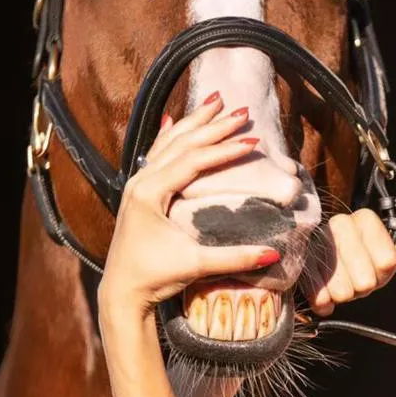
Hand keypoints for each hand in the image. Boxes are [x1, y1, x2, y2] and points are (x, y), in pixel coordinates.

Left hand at [97, 96, 279, 321]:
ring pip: (168, 143)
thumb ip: (236, 258)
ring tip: (215, 103)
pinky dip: (169, 134)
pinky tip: (174, 119)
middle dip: (213, 125)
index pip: (193, 161)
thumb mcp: (196, 265)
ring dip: (194, 123)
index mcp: (150, 193)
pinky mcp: (139, 191)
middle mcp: (141, 182)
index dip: (224, 150)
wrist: (122, 292)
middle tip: (241, 111)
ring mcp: (137, 184)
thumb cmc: (155, 277)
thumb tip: (273, 252)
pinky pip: (156, 153)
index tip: (251, 140)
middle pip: (181, 143)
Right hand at [301, 209, 395, 315]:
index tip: (376, 266)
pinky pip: (320, 296)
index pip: (388, 260)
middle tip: (357, 278)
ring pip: (344, 289)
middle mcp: (339, 224)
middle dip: (363, 284)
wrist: (312, 264)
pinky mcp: (297, 264)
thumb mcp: (382, 254)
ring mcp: (315, 243)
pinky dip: (325, 302)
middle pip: (366, 278)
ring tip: (341, 283)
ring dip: (345, 293)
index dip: (383, 270)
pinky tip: (326, 293)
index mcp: (364, 219)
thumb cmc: (353, 261)